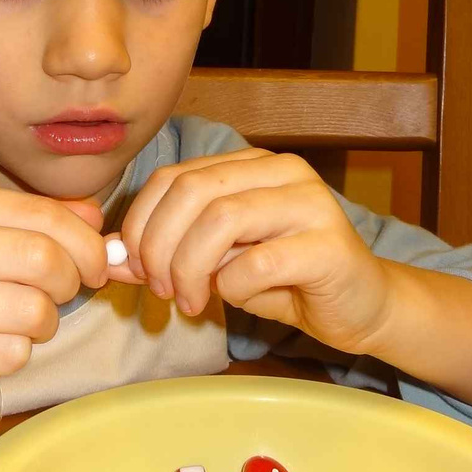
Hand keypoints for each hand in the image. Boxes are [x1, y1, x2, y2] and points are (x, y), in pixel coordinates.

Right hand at [0, 187, 107, 448]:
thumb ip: (24, 219)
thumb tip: (96, 221)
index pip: (39, 215)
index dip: (84, 242)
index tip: (95, 262)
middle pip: (43, 260)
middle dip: (71, 281)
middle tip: (64, 293)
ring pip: (33, 312)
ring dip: (45, 323)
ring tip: (24, 321)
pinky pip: (11, 355)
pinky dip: (17, 353)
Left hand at [107, 150, 393, 356]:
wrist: (362, 307)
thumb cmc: (286, 281)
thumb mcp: (217, 264)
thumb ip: (167, 254)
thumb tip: (109, 258)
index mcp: (251, 164)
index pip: (173, 178)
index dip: (141, 224)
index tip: (136, 268)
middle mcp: (282, 171)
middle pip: (193, 193)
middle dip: (160, 247)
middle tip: (161, 290)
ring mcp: (310, 203)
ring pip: (222, 220)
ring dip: (191, 269)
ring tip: (191, 301)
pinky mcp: (329, 245)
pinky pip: (257, 263)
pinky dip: (232, 287)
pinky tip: (236, 300)